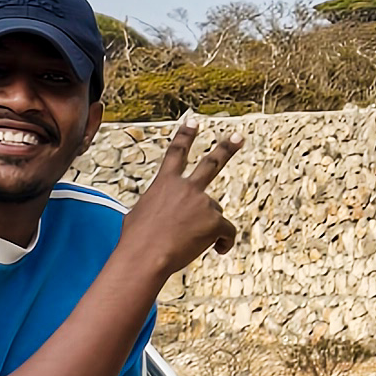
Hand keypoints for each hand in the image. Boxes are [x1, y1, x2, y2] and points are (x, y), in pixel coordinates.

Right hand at [120, 118, 243, 279]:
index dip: (185, 135)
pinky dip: (223, 242)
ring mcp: (202, 202)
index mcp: (164, 183)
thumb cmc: (136, 240)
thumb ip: (155, 207)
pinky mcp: (215, 220)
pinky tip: (216, 250)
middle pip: (211, 163)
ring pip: (214, 213)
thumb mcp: (138, 214)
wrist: (144, 256)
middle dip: (226, 148)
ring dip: (206, 227)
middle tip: (239, 136)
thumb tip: (160, 215)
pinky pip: (227, 232)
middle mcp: (186, 187)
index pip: (175, 153)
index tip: (192, 119)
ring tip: (187, 241)